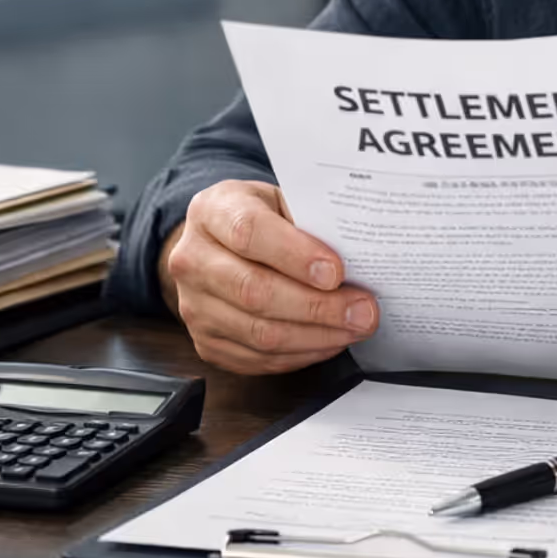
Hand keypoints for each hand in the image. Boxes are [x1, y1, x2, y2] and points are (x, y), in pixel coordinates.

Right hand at [158, 180, 378, 374]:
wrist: (217, 243)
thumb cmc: (259, 218)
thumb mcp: (280, 199)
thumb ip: (309, 219)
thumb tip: (356, 252)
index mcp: (212, 211)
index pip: (249, 233)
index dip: (296, 256)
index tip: (337, 272)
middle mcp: (193, 260)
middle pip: (255, 292)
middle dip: (319, 307)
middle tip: (364, 311)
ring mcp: (194, 306)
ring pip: (259, 333)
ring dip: (317, 336)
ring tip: (356, 328)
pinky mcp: (206, 342)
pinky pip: (258, 358)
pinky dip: (302, 354)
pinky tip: (330, 341)